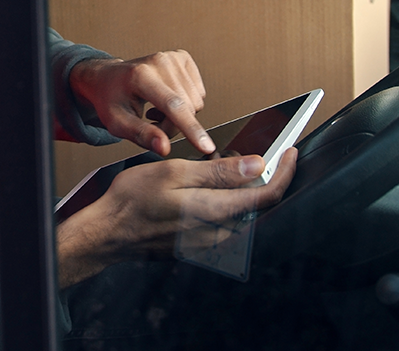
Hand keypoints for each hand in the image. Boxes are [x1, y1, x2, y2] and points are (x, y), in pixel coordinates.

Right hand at [56, 149, 296, 287]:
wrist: (108, 232)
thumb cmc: (133, 200)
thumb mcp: (174, 172)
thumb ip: (219, 172)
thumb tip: (256, 166)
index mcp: (216, 210)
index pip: (268, 194)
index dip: (285, 171)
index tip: (290, 152)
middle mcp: (219, 233)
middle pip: (259, 205)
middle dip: (266, 178)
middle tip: (259, 154)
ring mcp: (209, 243)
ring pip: (243, 214)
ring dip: (245, 190)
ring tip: (231, 167)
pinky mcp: (198, 246)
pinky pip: (226, 223)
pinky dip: (228, 202)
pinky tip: (211, 188)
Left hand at [70, 51, 213, 155]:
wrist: (108, 78)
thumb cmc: (110, 99)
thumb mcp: (117, 123)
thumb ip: (142, 135)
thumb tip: (164, 148)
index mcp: (140, 76)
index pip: (173, 106)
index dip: (191, 128)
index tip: (206, 147)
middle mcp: (160, 62)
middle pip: (187, 108)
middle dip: (173, 126)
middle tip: (151, 124)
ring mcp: (173, 57)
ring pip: (196, 102)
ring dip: (179, 116)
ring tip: (156, 111)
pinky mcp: (182, 58)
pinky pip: (199, 92)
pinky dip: (186, 103)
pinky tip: (166, 100)